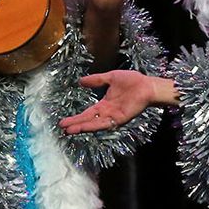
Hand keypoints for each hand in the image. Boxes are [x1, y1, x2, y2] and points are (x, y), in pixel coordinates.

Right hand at [58, 70, 177, 133]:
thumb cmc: (132, 81)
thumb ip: (96, 80)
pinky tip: (85, 127)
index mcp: (104, 104)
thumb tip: (80, 81)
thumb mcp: (110, 78)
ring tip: (70, 130)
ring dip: (82, 127)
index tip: (63, 121)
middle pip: (88, 120)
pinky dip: (95, 126)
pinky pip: (105, 124)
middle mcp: (107, 113)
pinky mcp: (120, 119)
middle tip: (62, 128)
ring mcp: (113, 117)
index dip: (76, 117)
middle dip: (75, 124)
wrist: (147, 85)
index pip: (87, 113)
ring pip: (94, 124)